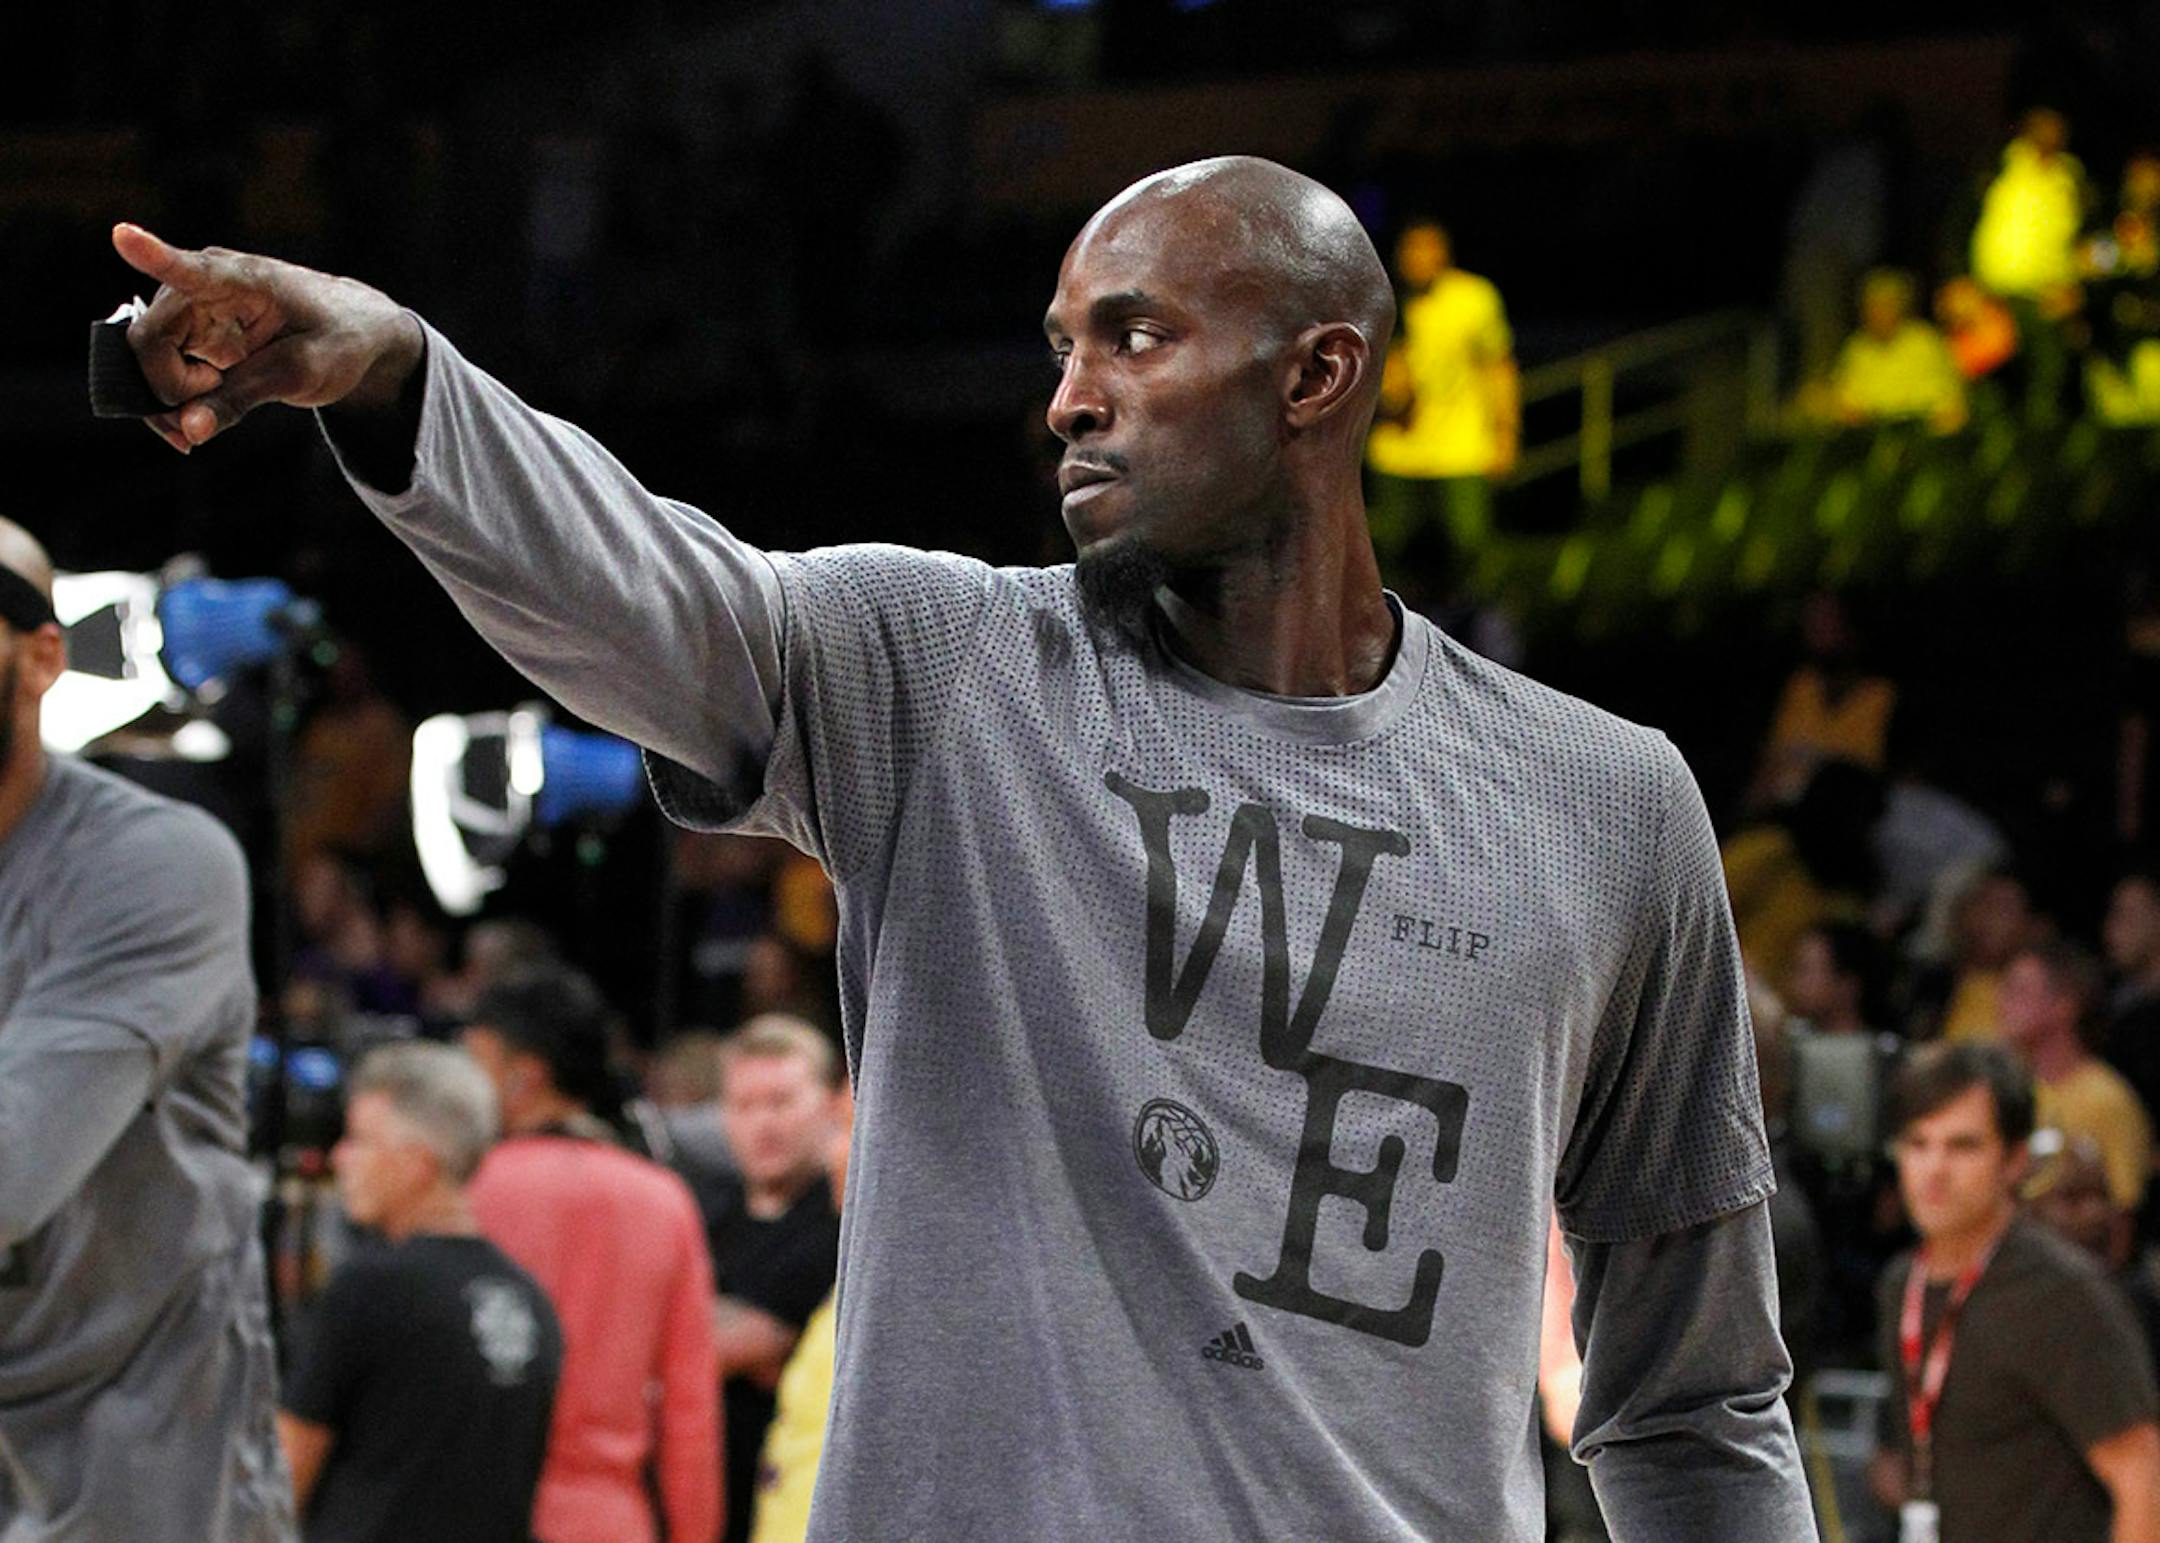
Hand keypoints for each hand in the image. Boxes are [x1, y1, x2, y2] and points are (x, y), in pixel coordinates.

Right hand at [110, 224, 422, 452]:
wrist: (353, 331)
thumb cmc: (336, 338)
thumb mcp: (301, 374)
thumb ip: (243, 398)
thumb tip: (189, 430)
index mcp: (239, 279)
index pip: (189, 269)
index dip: (153, 256)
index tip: (124, 235)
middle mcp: (199, 287)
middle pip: (149, 341)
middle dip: (165, 391)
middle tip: (202, 422)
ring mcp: (188, 310)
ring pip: (146, 361)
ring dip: (164, 402)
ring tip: (201, 427)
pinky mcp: (187, 335)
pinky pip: (158, 371)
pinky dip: (171, 403)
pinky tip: (195, 421)